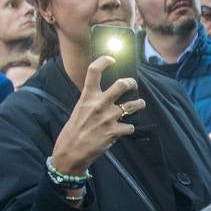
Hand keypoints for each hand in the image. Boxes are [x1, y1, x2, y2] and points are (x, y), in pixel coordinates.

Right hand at [50, 56, 145, 176]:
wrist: (71, 152)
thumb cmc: (74, 130)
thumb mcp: (80, 109)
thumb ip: (92, 100)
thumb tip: (107, 94)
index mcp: (87, 97)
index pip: (94, 71)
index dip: (104, 61)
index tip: (112, 58)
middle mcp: (98, 104)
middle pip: (121, 85)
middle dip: (131, 83)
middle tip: (133, 84)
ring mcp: (107, 117)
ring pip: (132, 105)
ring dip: (139, 104)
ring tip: (140, 104)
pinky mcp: (114, 132)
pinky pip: (131, 127)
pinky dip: (130, 128)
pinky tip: (125, 130)